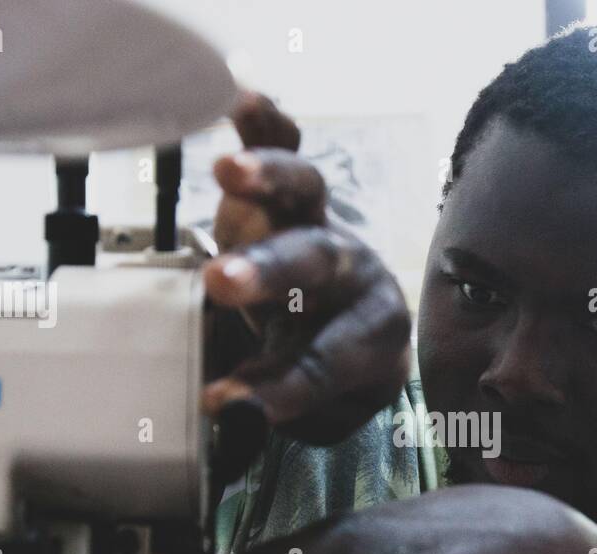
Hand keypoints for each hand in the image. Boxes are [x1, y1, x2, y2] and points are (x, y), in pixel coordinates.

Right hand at [202, 92, 410, 461]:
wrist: (347, 326)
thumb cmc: (325, 369)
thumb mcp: (316, 409)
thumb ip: (279, 408)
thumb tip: (231, 415)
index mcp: (374, 336)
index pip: (328, 359)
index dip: (280, 383)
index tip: (226, 401)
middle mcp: (357, 272)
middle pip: (316, 267)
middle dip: (269, 273)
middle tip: (222, 282)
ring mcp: (328, 223)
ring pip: (306, 194)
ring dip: (269, 179)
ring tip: (228, 171)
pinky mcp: (300, 193)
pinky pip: (289, 147)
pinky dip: (266, 122)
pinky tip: (240, 96)